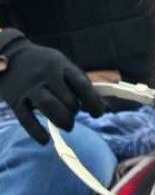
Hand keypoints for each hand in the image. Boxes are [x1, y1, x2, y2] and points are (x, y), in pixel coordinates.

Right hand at [0, 29, 104, 143]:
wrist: (11, 54)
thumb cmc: (46, 66)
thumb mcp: (64, 66)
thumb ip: (81, 85)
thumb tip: (103, 107)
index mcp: (62, 66)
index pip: (82, 85)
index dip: (93, 102)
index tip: (98, 114)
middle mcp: (46, 75)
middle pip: (67, 99)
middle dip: (75, 111)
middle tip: (73, 115)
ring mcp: (30, 87)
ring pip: (48, 105)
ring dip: (62, 120)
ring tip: (68, 126)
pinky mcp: (16, 99)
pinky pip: (26, 118)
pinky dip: (36, 131)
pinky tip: (45, 140)